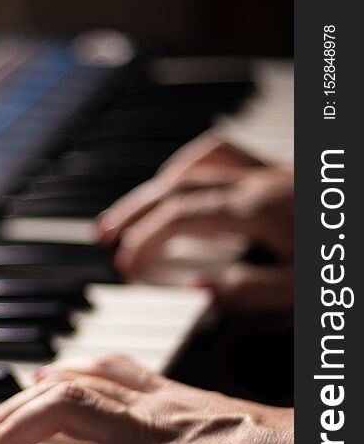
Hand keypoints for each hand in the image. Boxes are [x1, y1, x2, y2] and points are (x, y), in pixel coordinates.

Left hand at [0, 355, 293, 443]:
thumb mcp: (218, 422)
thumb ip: (179, 416)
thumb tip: (157, 425)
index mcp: (164, 395)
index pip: (98, 368)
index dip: (58, 372)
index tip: (31, 379)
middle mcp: (147, 407)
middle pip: (64, 386)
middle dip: (14, 405)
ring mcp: (142, 442)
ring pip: (60, 414)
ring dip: (8, 433)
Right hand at [97, 134, 293, 311]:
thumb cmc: (344, 264)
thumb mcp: (300, 290)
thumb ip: (249, 291)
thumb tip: (194, 288)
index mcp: (261, 211)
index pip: (181, 217)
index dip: (144, 238)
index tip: (125, 262)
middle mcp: (259, 183)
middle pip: (177, 185)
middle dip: (134, 210)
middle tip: (103, 233)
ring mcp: (268, 172)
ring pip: (194, 165)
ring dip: (154, 187)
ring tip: (128, 211)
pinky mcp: (276, 172)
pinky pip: (221, 152)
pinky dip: (188, 164)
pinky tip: (173, 179)